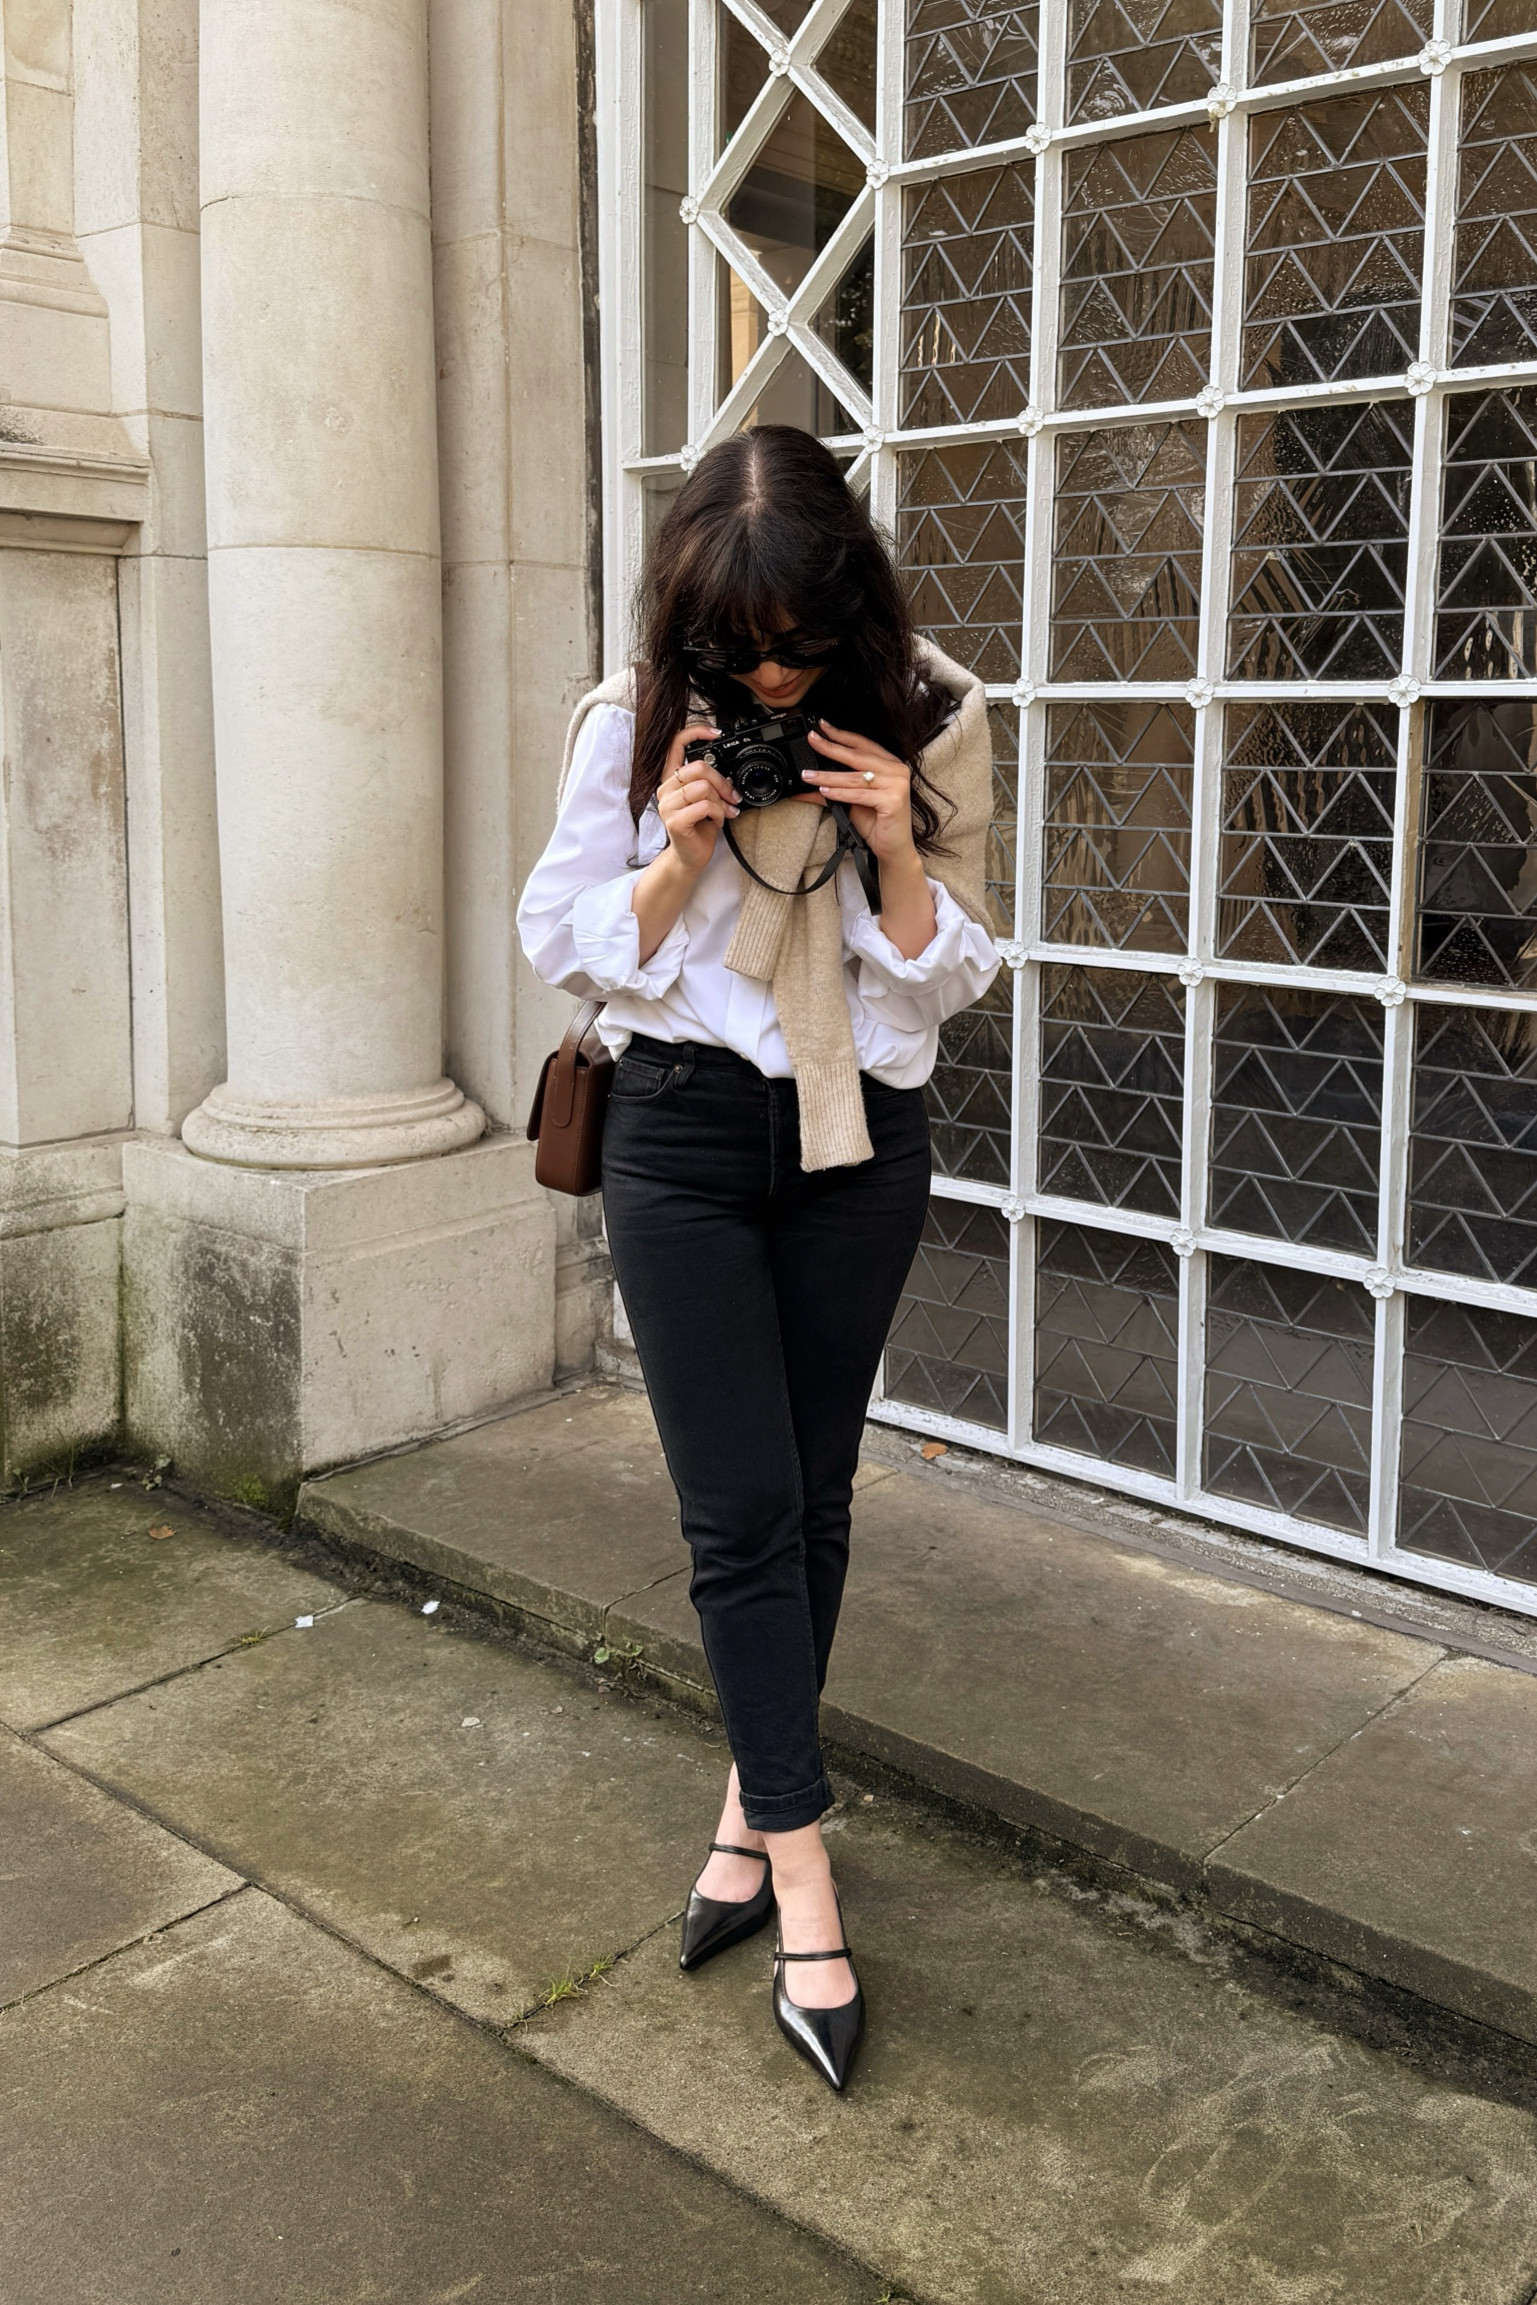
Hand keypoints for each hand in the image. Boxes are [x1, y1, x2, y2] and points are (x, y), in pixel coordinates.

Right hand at [656, 723, 737, 876]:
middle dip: (722, 783)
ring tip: (723, 813)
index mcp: (672, 779)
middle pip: (699, 767)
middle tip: (731, 797)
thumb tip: (727, 773)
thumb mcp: (706, 799)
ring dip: (721, 802)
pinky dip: (718, 815)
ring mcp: (668, 806)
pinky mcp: (675, 821)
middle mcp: (666, 789)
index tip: (716, 733)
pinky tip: (716, 822)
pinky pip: (704, 806)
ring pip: (703, 787)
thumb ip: (709, 782)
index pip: (677, 744)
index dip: (696, 732)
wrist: (691, 856)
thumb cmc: (699, 827)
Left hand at [804, 718, 936, 958]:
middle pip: (857, 756)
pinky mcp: (893, 800)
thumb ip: (832, 789)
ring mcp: (897, 784)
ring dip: (828, 775)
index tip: (822, 727)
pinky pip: (859, 794)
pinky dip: (840, 793)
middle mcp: (897, 770)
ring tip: (808, 775)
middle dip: (831, 747)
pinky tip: (824, 790)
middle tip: (812, 740)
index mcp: (890, 764)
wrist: (893, 848)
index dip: (841, 735)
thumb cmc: (876, 824)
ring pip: (855, 777)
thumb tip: (805, 784)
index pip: (862, 744)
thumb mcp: (850, 801)